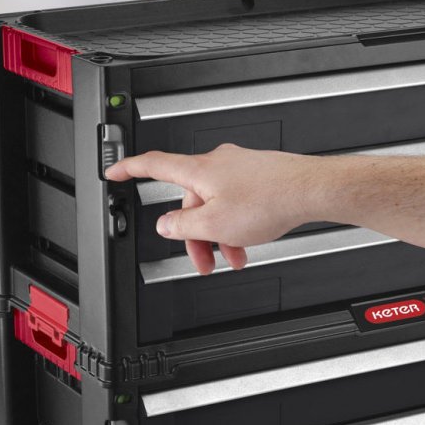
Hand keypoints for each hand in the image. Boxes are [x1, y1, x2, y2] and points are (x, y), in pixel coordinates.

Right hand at [104, 144, 316, 274]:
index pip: (153, 165)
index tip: (114, 172)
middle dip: (195, 234)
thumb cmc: (269, 200)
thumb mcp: (215, 223)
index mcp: (199, 171)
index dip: (128, 169)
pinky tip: (247, 242)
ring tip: (233, 258)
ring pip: (216, 205)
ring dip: (219, 235)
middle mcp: (217, 164)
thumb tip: (166, 224)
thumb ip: (183, 226)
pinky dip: (236, 225)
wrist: (310, 190)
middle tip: (204, 260)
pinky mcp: (258, 176)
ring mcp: (239, 168)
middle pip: (190, 201)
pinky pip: (236, 203)